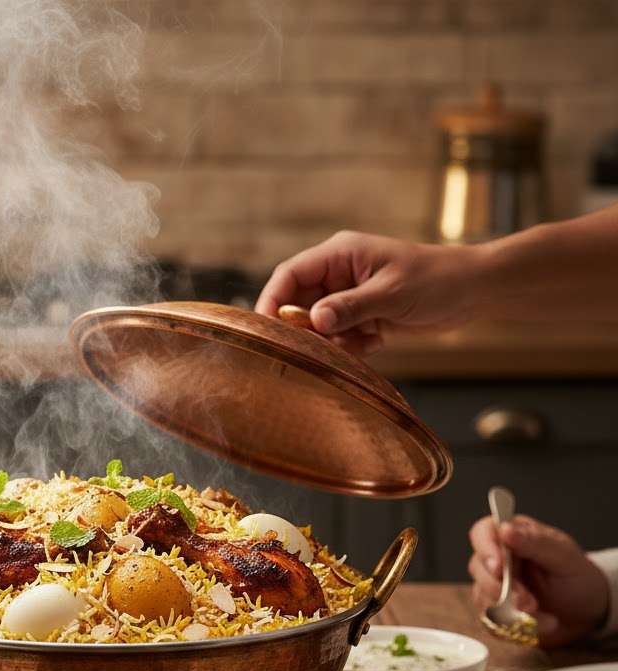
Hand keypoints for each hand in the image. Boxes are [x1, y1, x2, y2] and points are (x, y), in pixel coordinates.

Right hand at [255, 231, 481, 356]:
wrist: (473, 291)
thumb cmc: (437, 279)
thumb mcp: (391, 294)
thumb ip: (349, 307)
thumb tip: (313, 321)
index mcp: (340, 254)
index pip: (289, 275)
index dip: (271, 301)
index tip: (266, 332)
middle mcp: (338, 274)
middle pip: (298, 304)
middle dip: (306, 330)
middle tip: (322, 347)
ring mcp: (348, 295)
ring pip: (317, 326)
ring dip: (332, 342)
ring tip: (362, 342)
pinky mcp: (360, 315)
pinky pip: (338, 337)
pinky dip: (350, 346)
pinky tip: (376, 342)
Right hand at [468, 514, 609, 647]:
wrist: (587, 612)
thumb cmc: (578, 578)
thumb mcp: (564, 557)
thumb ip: (535, 542)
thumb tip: (505, 529)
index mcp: (513, 535)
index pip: (483, 533)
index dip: (485, 549)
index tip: (499, 568)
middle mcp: (498, 558)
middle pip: (478, 567)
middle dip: (502, 588)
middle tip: (527, 601)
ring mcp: (494, 585)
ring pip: (481, 595)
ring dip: (510, 609)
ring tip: (540, 613)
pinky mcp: (494, 610)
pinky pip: (490, 620)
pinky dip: (515, 625)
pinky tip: (540, 622)